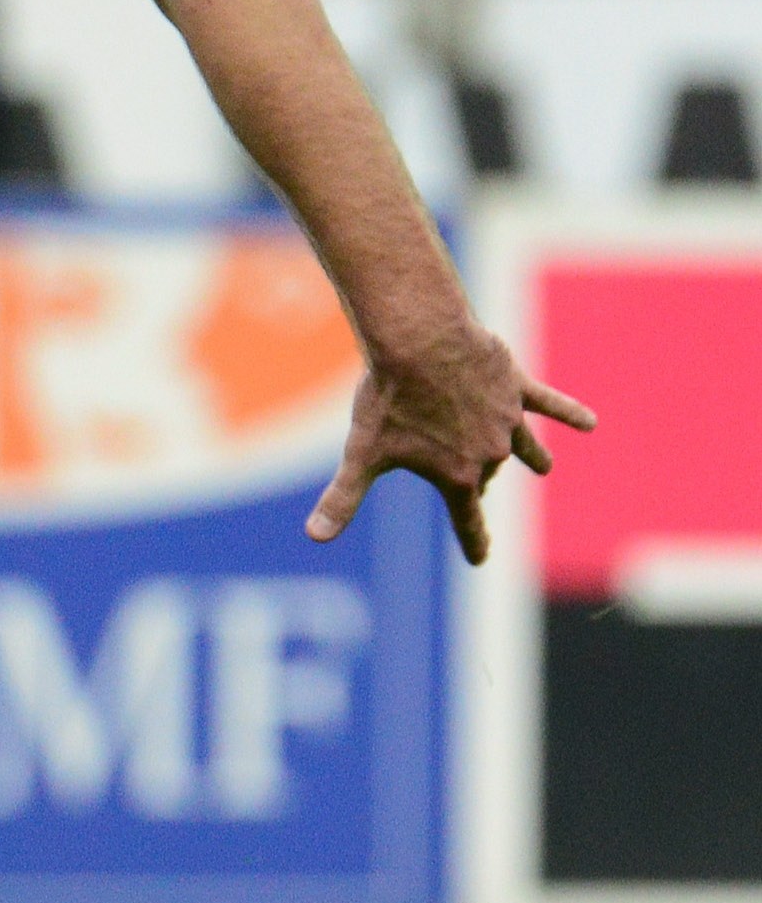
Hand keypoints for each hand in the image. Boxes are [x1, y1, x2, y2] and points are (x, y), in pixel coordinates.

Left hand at [309, 317, 592, 562]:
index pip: (467, 520)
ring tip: (544, 467)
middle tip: (473, 485)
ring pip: (523, 446)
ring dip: (534, 457)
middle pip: (486, 474)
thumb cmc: (388, 400)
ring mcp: (508, 420)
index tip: (480, 558)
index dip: (474, 541)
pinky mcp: (516, 388)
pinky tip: (589, 423)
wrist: (419, 344)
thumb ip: (343, 498)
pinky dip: (569, 412)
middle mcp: (490, 453)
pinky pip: (549, 404)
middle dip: (478, 479)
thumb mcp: (362, 453)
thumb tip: (314, 537)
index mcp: (457, 475)